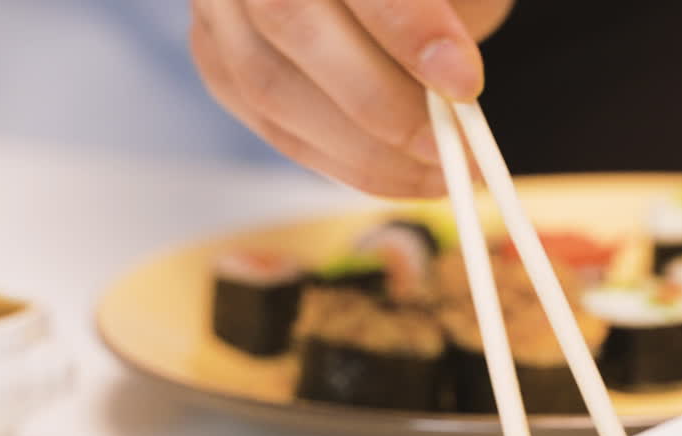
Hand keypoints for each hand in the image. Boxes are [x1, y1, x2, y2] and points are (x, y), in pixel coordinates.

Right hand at [190, 0, 512, 196]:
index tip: (464, 83)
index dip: (406, 27)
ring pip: (271, 89)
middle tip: (453, 144)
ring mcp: (218, 8)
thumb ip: (444, 14)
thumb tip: (453, 85)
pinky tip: (402, 174)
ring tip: (441, 173)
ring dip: (365, 150)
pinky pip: (274, 127)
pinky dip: (344, 162)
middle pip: (291, 23)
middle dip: (382, 102)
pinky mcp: (218, 62)